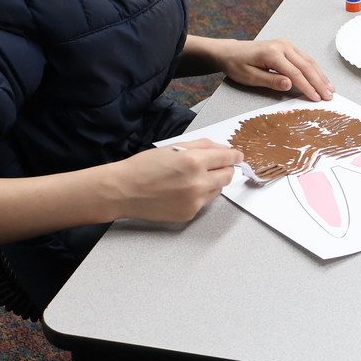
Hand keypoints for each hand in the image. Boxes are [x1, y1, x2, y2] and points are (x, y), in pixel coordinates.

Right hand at [114, 139, 243, 221]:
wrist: (123, 191)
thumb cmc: (144, 167)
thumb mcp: (174, 147)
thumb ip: (203, 146)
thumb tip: (224, 149)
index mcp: (194, 162)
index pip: (228, 158)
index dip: (234, 155)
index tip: (237, 155)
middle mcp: (198, 183)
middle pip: (228, 175)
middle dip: (225, 168)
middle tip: (215, 165)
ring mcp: (195, 201)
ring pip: (218, 190)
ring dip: (213, 182)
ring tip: (193, 178)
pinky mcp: (189, 214)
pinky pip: (204, 202)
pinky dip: (200, 195)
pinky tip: (182, 190)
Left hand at [211, 38, 334, 101]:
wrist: (230, 52)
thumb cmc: (237, 65)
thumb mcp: (250, 77)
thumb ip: (271, 81)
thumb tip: (290, 84)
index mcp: (272, 53)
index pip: (295, 73)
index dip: (307, 87)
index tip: (316, 99)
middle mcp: (282, 46)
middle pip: (306, 66)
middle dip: (319, 82)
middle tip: (329, 96)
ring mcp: (286, 45)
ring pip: (308, 61)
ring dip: (320, 76)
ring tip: (330, 89)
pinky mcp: (287, 47)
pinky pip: (304, 58)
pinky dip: (315, 70)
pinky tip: (321, 78)